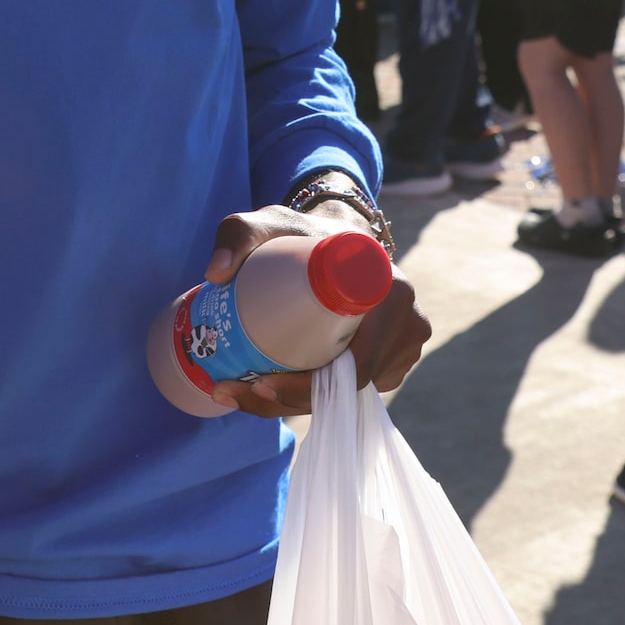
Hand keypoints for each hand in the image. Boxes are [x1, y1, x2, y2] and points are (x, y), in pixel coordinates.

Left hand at [200, 202, 428, 417]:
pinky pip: (355, 389)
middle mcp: (409, 322)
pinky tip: (279, 388)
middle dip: (291, 399)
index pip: (354, 364)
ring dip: (300, 401)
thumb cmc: (304, 232)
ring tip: (250, 389)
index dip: (307, 386)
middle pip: (349, 387)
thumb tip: (215, 273)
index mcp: (392, 291)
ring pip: (349, 394)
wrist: (335, 236)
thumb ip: (238, 234)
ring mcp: (405, 345)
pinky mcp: (395, 359)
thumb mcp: (269, 223)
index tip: (257, 380)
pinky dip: (318, 395)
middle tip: (239, 390)